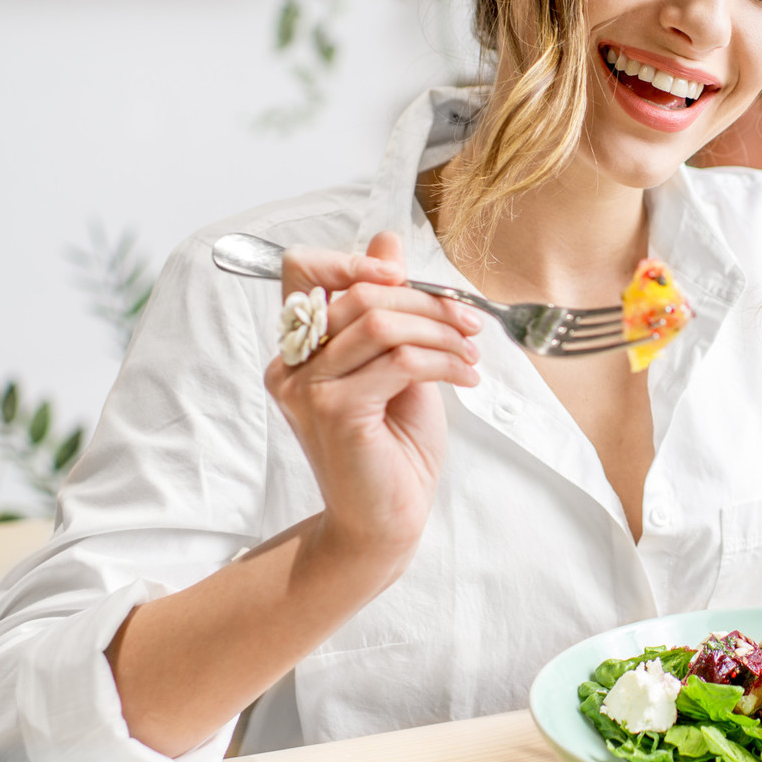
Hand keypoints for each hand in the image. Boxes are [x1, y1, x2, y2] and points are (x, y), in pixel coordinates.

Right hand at [264, 230, 482, 558]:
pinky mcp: (335, 412)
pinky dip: (444, 361)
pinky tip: (467, 376)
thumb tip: (389, 240)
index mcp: (299, 347)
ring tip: (471, 350)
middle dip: (426, 300)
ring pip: (380, 323)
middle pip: (358, 293)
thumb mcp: (397, 363)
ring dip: (441, 330)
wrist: (386, 522)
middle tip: (469, 320)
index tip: (401, 273)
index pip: (300, 269)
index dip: (351, 257)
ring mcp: (307, 389)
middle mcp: (291, 365)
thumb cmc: (393, 447)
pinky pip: (398, 361)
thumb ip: (389, 308)